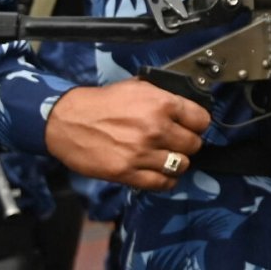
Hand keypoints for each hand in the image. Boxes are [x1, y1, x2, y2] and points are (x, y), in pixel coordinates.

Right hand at [44, 81, 210, 189]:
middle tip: (178, 143)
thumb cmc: (103, 102)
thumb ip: (164, 96)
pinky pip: (161, 183)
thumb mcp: (138, 87)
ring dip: (178, 163)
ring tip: (168, 158)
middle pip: (194, 144)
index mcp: (162, 104)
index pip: (202, 120)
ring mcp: (142, 153)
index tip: (192, 127)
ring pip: (181, 165)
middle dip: (188, 143)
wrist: (68, 121)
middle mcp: (156, 129)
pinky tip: (161, 173)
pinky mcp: (127, 173)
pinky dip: (166, 181)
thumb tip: (186, 103)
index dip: (198, 124)